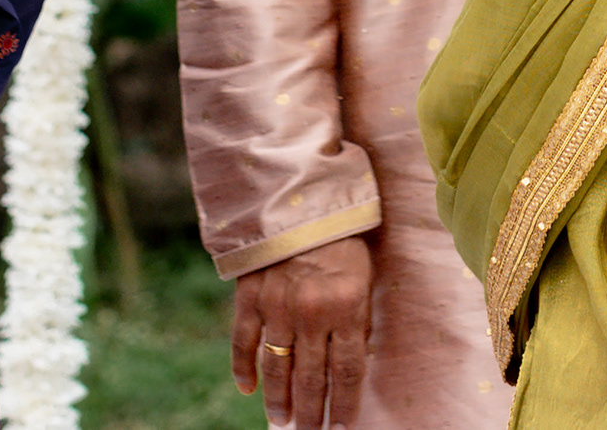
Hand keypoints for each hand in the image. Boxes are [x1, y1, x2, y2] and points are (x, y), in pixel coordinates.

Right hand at [232, 235, 375, 429]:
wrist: (299, 200)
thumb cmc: (341, 239)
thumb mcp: (363, 276)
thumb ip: (359, 318)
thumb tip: (359, 360)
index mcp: (346, 307)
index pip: (347, 370)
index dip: (344, 404)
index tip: (341, 427)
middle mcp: (312, 312)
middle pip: (312, 377)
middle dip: (312, 413)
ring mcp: (277, 307)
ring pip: (277, 368)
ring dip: (279, 400)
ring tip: (281, 421)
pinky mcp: (250, 298)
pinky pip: (243, 343)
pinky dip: (243, 368)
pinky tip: (247, 389)